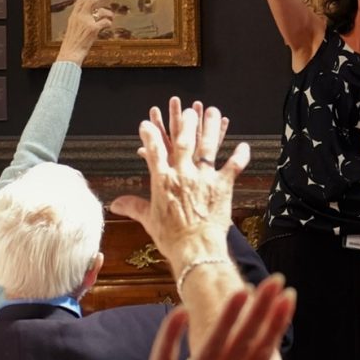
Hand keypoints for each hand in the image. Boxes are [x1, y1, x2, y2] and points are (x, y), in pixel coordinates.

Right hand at [56, 0, 112, 64]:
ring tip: (111, 16)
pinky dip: (108, 22)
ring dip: (108, 12)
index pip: (81, 0)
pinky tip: (109, 24)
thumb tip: (90, 14)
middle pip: (91, 1)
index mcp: (73, 16)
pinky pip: (104, 22)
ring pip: (99, 11)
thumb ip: (79, 20)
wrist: (70, 53)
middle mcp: (79, 17)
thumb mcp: (73, 28)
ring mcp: (86, 22)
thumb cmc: (73, 43)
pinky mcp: (92, 30)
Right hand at [110, 104, 249, 271]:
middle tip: (189, 110)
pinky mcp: (222, 185)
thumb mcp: (149, 221)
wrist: (196, 249)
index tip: (146, 123)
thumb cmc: (172, 238)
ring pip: (208, 146)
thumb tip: (115, 204)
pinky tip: (244, 145)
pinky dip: (240, 155)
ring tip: (213, 111)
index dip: (149, 135)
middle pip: (184, 141)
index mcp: (163, 181)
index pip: (153, 151)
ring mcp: (204, 178)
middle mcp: (183, 174)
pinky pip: (234, 165)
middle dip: (185, 122)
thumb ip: (133, 207)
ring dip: (211, 127)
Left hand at [127, 275, 302, 359]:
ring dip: (227, 320)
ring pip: (211, 349)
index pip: (260, 355)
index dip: (275, 325)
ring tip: (243, 291)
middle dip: (260, 312)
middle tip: (277, 280)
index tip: (289, 297)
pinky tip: (180, 312)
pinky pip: (163, 359)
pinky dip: (170, 336)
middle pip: (241, 345)